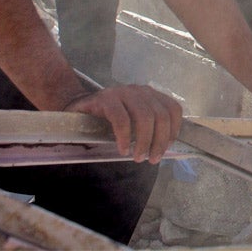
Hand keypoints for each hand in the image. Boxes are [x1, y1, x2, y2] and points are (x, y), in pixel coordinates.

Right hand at [65, 84, 182, 163]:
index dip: (174, 129)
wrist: (77, 109)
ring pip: (144, 116)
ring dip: (144, 140)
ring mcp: (122, 92)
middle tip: (153, 159)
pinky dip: (125, 137)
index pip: (173, 108)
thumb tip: (163, 149)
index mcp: (150, 95)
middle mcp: (140, 91)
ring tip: (139, 157)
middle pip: (161, 115)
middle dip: (160, 140)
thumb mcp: (132, 122)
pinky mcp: (105, 98)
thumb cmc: (108, 120)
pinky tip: (123, 150)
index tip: (168, 148)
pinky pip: (121, 119)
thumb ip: (147, 129)